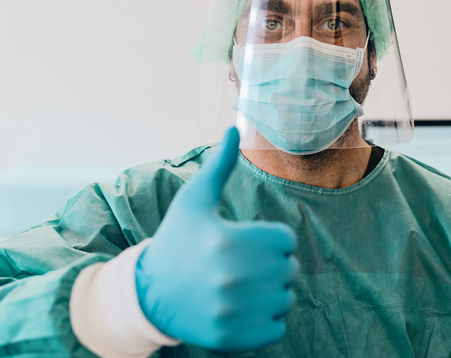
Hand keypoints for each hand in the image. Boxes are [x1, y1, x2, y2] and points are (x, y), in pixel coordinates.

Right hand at [135, 127, 298, 349]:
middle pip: (289, 269)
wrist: (148, 295)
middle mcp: (234, 278)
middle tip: (245, 264)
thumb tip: (233, 127)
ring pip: (285, 298)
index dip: (271, 239)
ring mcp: (234, 311)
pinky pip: (277, 327)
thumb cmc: (177, 241)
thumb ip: (219, 166)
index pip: (286, 240)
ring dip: (271, 292)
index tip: (249, 242)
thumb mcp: (194, 201)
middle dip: (273, 264)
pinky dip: (266, 320)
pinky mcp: (234, 338)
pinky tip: (242, 308)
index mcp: (229, 241)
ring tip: (243, 286)